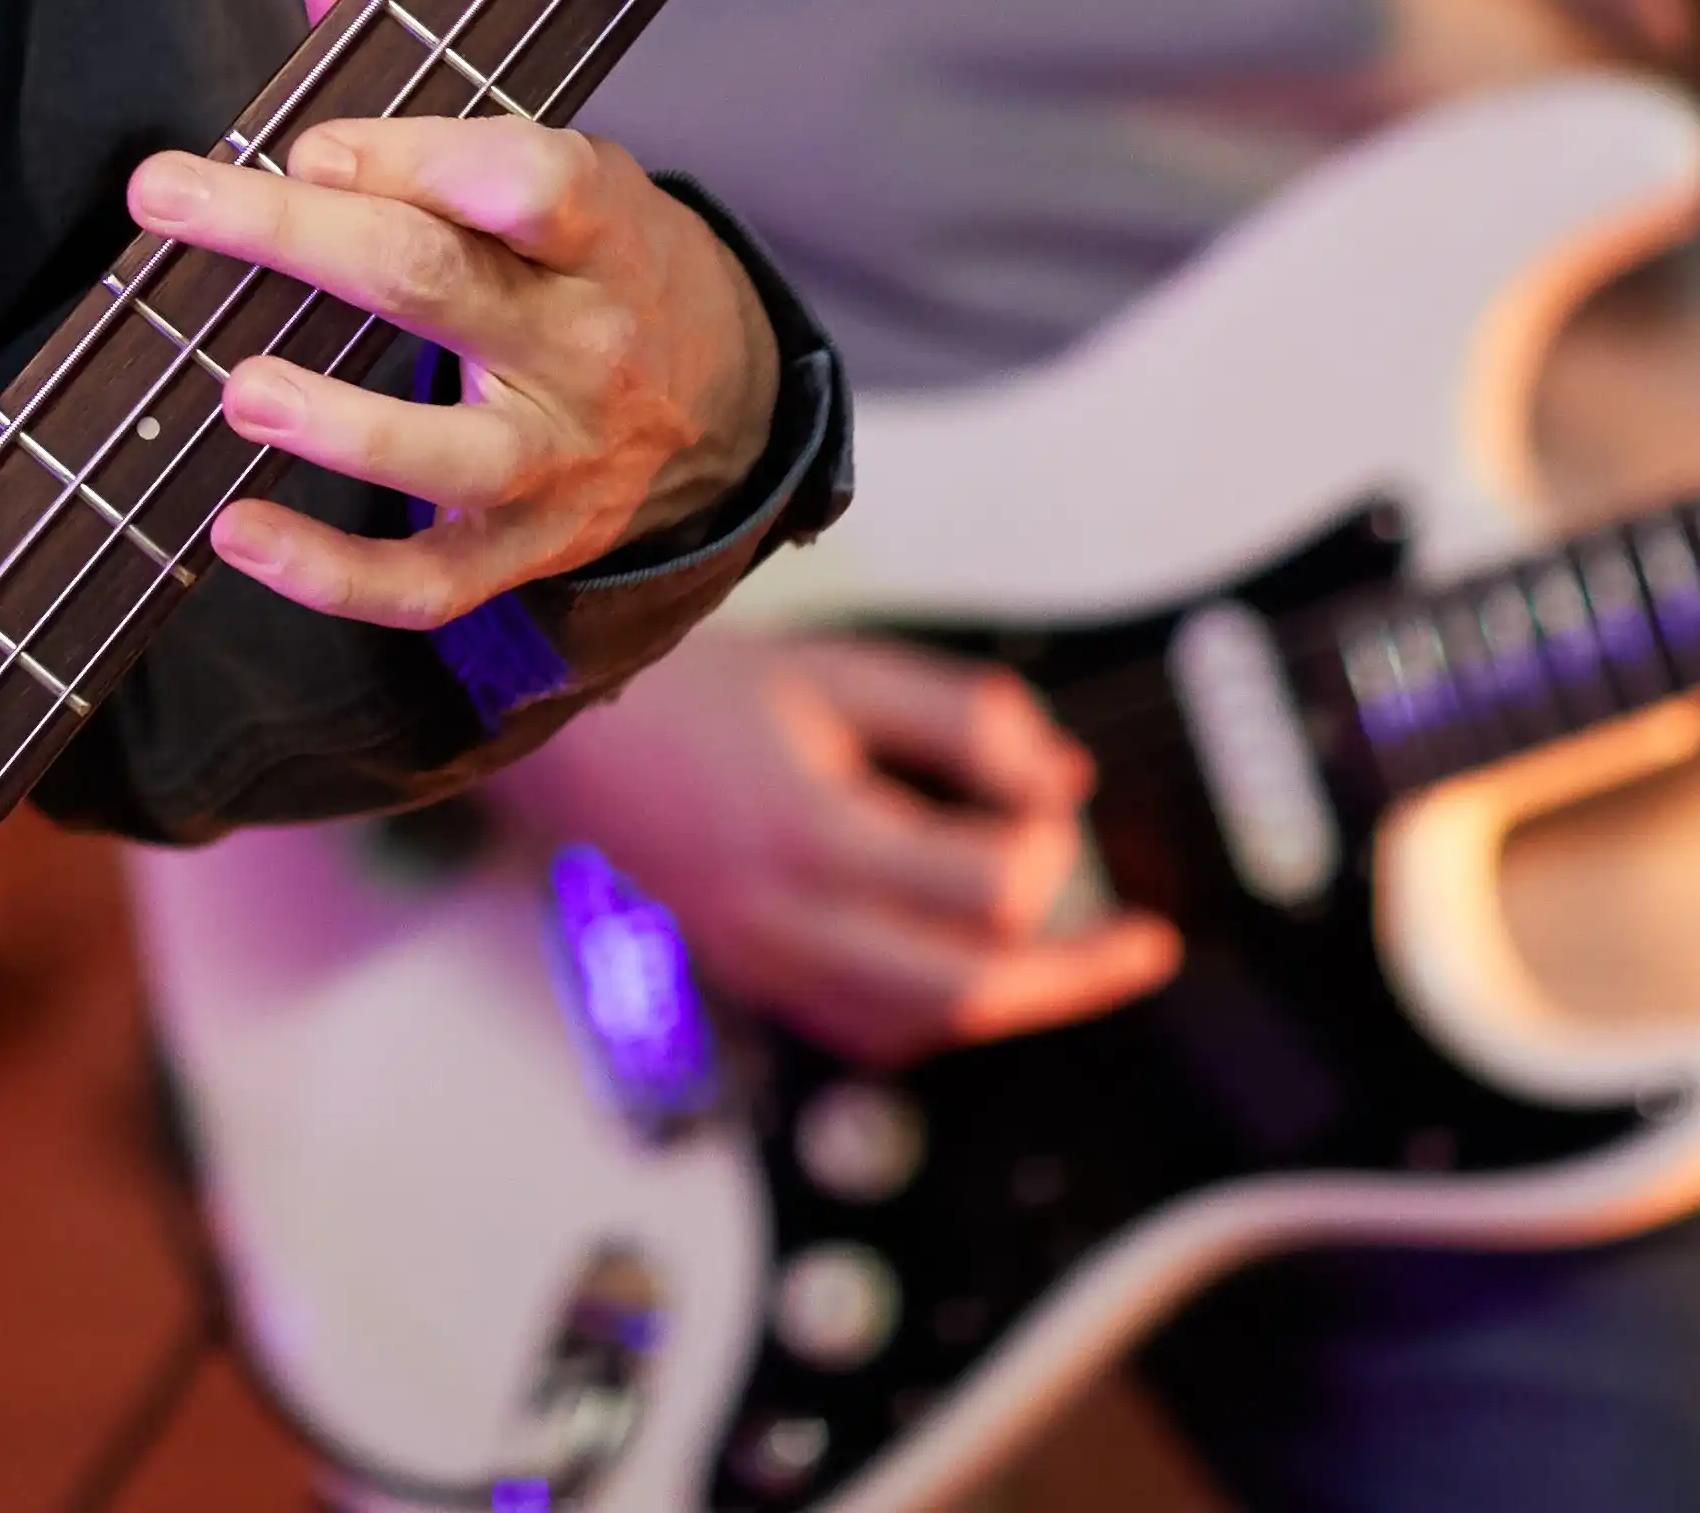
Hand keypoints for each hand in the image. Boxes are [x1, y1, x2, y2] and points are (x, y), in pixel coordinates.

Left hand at [120, 0, 783, 632]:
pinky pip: (434, 582)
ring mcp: (560, 459)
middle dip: (296, 241)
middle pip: (441, 288)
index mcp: (596, 227)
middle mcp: (584, 344)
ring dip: (340, 426)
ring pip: (452, 457)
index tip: (308, 147)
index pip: (525, 180)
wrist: (726, 399)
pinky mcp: (529, 549)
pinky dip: (337, 575)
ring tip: (238, 387)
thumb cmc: (587, 251)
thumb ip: (428, 62)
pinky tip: (239, 535)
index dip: (418, 159)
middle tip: (172, 200)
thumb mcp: (549, 148)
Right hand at [496, 623, 1183, 1065]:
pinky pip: (866, 1033)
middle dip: (1076, 974)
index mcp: (811, 833)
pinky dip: (937, 1016)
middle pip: (972, 994)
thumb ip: (962, 717)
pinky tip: (969, 972)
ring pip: (923, 1030)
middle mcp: (787, 919)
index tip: (1040, 795)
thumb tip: (1066, 782)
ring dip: (1014, 1003)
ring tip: (1081, 967)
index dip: (1044, 847)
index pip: (987, 891)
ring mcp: (764, 962)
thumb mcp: (834, 666)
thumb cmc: (686, 684)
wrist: (556, 729)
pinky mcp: (751, 976)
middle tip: (1142, 947)